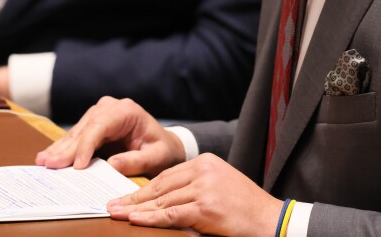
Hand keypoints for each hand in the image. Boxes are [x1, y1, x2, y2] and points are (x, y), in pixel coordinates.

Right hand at [35, 97, 184, 175]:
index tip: (77, 165)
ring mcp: (99, 114)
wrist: (163, 145)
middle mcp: (110, 108)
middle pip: (84, 129)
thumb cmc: (161, 150)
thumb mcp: (156, 157)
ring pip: (76, 132)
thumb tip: (111, 165)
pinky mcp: (92, 125)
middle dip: (67, 148)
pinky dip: (63, 148)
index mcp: (126, 111)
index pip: (100, 126)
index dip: (86, 145)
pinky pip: (76, 137)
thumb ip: (136, 161)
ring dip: (60, 149)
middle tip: (50, 165)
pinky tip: (48, 156)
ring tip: (43, 161)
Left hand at [107, 153, 282, 236]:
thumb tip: (162, 200)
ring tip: (116, 213)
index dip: (143, 188)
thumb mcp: (219, 187)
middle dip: (133, 197)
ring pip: (162, 199)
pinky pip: (171, 214)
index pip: (167, 175)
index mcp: (205, 162)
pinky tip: (135, 220)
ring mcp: (204, 188)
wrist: (270, 219)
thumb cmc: (245, 207)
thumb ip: (194, 188)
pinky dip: (150, 218)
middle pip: (160, 185)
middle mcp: (203, 170)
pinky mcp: (205, 207)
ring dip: (136, 209)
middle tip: (110, 204)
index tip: (125, 196)